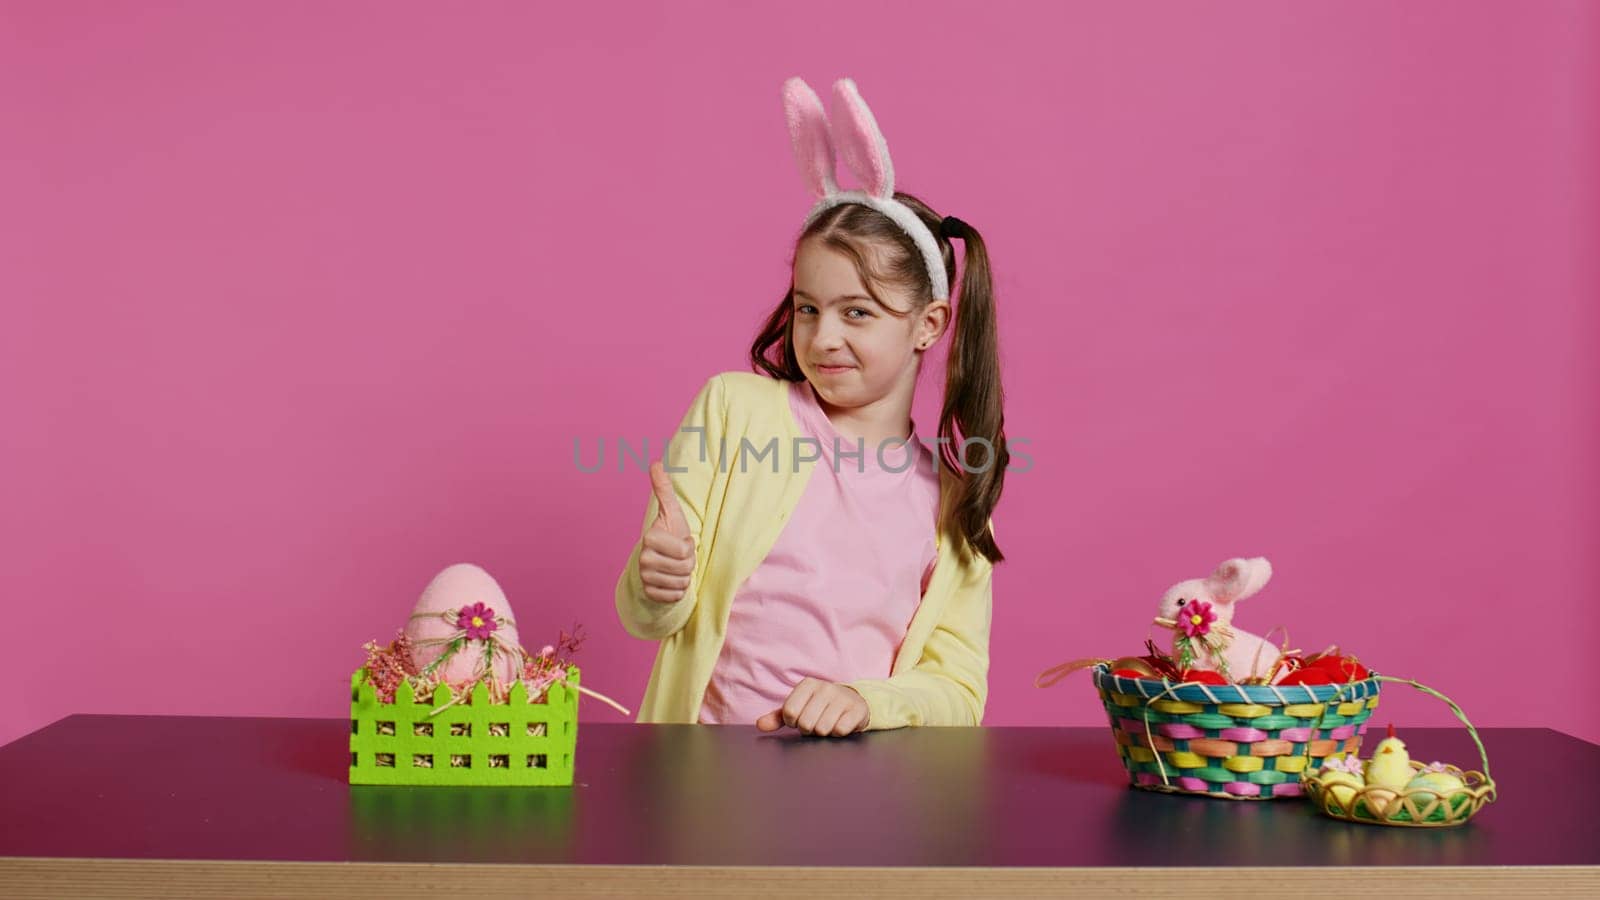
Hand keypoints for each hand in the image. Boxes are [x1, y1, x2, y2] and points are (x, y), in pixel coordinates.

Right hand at [640, 460, 694, 603]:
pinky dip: (678, 591)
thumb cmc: (671, 533)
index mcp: (649, 538)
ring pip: (681, 583)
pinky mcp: (649, 594)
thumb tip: (655, 463)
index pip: (685, 550)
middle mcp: (643, 559)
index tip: (680, 541)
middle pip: (685, 567)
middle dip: (688, 563)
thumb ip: (663, 489)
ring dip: (684, 576)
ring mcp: (644, 578)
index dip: (689, 547)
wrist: (661, 560)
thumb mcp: (671, 511)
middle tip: (679, 556)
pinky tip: (671, 580)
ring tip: (675, 567)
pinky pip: (675, 596)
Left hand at [756, 678, 869, 736]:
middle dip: (808, 729)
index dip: (793, 722)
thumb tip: (760, 725)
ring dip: (823, 732)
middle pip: (805, 723)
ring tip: (828, 723)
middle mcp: (825, 688)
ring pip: (822, 728)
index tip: (800, 718)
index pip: (789, 711)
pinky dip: (838, 733)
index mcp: (808, 684)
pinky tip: (840, 724)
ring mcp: (842, 697)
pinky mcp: (857, 709)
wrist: (853, 701)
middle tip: (815, 723)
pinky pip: (840, 730)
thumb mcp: (799, 708)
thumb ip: (778, 717)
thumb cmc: (820, 707)